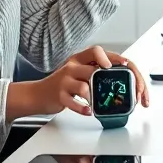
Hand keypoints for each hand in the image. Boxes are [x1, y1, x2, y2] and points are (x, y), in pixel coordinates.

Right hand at [26, 46, 150, 117]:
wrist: (38, 94)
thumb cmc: (64, 84)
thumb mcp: (80, 72)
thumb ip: (97, 72)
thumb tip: (123, 77)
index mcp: (80, 59)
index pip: (97, 51)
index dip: (112, 57)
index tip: (125, 64)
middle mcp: (72, 67)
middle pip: (94, 69)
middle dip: (112, 81)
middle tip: (123, 92)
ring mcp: (64, 81)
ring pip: (84, 86)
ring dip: (94, 97)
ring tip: (99, 103)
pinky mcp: (59, 95)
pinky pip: (72, 101)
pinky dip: (82, 108)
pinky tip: (88, 111)